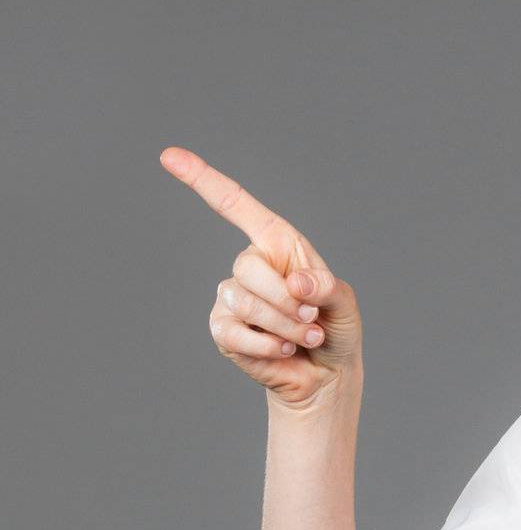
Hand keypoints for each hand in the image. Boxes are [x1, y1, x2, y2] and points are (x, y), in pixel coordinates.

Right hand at [159, 145, 363, 412]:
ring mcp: (232, 297)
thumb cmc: (334, 329)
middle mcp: (250, 265)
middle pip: (248, 268)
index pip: (236, 206)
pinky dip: (269, 347)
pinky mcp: (223, 330)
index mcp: (278, 245)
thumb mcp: (344, 304)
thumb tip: (296, 283)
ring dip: (284, 326)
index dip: (203, 179)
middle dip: (287, 300)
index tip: (169, 155)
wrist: (326, 373)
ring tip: (305, 337)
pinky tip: (284, 350)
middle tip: (312, 320)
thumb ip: (327, 287)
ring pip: (244, 302)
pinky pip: (236, 333)